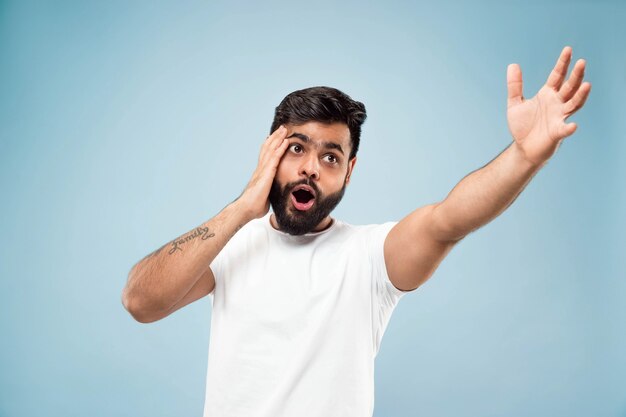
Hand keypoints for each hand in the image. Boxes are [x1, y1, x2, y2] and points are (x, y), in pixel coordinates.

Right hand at [237, 125, 289, 219]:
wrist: (246, 209)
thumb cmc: (254, 206)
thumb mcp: (265, 197)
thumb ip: (269, 193)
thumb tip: (272, 197)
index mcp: (260, 173)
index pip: (266, 156)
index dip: (271, 146)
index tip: (276, 138)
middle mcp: (260, 168)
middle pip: (267, 148)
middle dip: (275, 137)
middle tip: (281, 128)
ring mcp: (263, 169)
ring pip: (271, 149)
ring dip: (278, 138)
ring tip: (284, 129)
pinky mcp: (266, 173)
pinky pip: (275, 157)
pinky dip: (280, 148)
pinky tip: (286, 141)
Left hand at [507, 46, 591, 165]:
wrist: (523, 148)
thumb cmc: (522, 126)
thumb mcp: (515, 103)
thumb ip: (515, 85)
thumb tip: (513, 64)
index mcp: (548, 94)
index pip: (557, 75)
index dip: (563, 63)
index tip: (568, 49)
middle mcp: (557, 103)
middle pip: (569, 87)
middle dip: (576, 75)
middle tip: (582, 62)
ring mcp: (559, 117)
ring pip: (573, 104)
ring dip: (580, 95)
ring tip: (586, 85)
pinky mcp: (557, 132)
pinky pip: (565, 129)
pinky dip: (569, 127)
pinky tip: (573, 125)